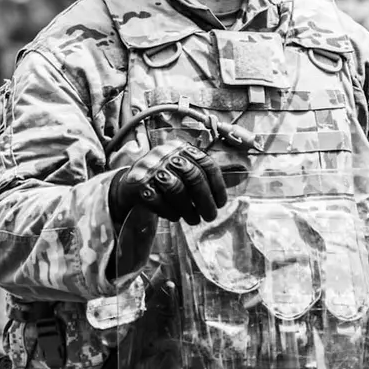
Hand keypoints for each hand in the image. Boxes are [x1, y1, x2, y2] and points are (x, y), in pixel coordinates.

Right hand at [109, 143, 227, 226]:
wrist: (128, 185)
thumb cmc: (164, 179)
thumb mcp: (183, 170)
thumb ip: (205, 173)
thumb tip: (239, 178)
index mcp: (180, 148)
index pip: (206, 163)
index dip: (218, 185)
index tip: (221, 204)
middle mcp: (164, 153)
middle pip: (193, 176)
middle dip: (205, 201)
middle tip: (210, 217)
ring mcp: (149, 167)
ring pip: (176, 188)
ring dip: (188, 209)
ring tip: (194, 220)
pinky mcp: (137, 184)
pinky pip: (158, 201)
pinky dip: (169, 212)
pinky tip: (174, 216)